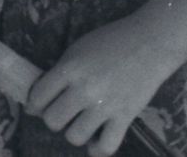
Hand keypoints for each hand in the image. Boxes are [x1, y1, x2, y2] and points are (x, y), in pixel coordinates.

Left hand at [25, 18, 176, 156]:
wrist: (151, 41)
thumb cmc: (112, 40)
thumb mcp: (79, 48)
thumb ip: (61, 70)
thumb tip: (41, 97)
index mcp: (70, 68)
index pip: (38, 97)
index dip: (35, 104)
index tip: (40, 105)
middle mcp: (84, 89)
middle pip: (52, 120)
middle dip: (54, 118)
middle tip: (63, 111)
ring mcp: (105, 105)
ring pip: (74, 137)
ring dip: (75, 132)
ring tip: (81, 123)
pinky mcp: (125, 117)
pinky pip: (105, 147)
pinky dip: (97, 149)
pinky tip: (96, 139)